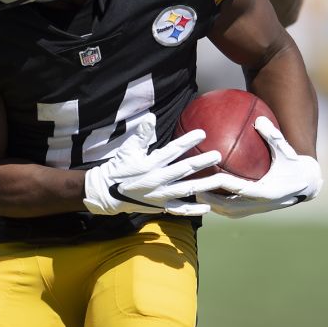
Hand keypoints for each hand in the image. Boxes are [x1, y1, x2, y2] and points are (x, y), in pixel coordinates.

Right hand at [84, 114, 234, 216]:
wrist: (107, 193)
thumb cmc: (119, 168)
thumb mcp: (127, 149)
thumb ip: (141, 134)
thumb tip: (151, 117)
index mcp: (149, 164)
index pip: (171, 150)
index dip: (187, 141)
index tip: (202, 133)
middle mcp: (156, 180)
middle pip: (182, 170)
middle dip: (201, 162)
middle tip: (217, 155)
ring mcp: (159, 195)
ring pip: (185, 190)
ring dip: (203, 185)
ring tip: (220, 179)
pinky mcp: (159, 207)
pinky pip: (179, 209)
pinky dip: (193, 209)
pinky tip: (208, 206)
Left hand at [198, 117, 320, 217]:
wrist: (305, 186)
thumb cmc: (294, 165)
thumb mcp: (286, 151)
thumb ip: (274, 136)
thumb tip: (259, 118)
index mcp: (268, 192)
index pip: (243, 189)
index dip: (226, 183)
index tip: (212, 175)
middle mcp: (260, 204)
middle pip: (230, 206)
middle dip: (212, 199)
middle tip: (196, 188)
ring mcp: (256, 210)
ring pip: (229, 212)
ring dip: (212, 205)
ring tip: (195, 193)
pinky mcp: (253, 211)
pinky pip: (232, 211)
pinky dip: (218, 205)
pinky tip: (206, 195)